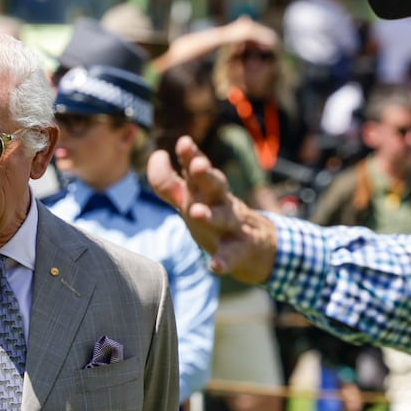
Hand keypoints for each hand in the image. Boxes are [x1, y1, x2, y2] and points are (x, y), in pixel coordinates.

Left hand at [146, 137, 277, 283]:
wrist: (253, 243)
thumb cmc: (213, 214)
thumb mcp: (191, 197)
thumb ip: (168, 180)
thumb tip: (157, 155)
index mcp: (205, 190)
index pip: (195, 169)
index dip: (190, 156)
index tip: (184, 143)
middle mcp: (218, 202)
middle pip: (213, 186)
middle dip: (205, 175)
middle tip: (198, 165)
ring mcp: (230, 225)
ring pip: (222, 217)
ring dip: (210, 215)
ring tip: (197, 213)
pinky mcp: (239, 249)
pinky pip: (230, 255)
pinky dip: (223, 260)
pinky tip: (214, 267)